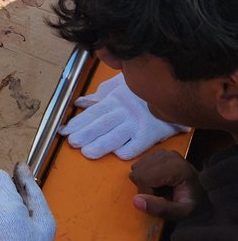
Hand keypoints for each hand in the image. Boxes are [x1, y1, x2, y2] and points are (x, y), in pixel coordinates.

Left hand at [60, 72, 187, 159]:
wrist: (175, 93)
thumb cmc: (144, 91)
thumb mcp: (121, 85)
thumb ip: (101, 94)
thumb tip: (81, 102)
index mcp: (116, 99)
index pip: (93, 112)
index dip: (78, 122)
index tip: (65, 130)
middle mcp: (125, 111)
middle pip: (102, 124)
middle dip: (85, 134)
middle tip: (71, 142)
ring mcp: (138, 123)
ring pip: (116, 136)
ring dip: (101, 145)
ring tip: (87, 152)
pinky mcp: (151, 134)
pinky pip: (137, 145)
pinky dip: (127, 150)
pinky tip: (117, 155)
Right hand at [130, 149, 204, 220]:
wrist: (204, 193)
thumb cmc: (194, 205)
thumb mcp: (181, 214)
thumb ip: (160, 209)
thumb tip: (136, 200)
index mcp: (176, 167)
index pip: (143, 178)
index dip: (147, 194)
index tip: (161, 201)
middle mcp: (168, 155)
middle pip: (138, 172)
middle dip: (144, 188)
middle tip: (161, 195)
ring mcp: (163, 152)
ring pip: (137, 168)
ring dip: (144, 182)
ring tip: (161, 189)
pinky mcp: (159, 153)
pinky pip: (140, 164)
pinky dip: (145, 175)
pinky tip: (159, 181)